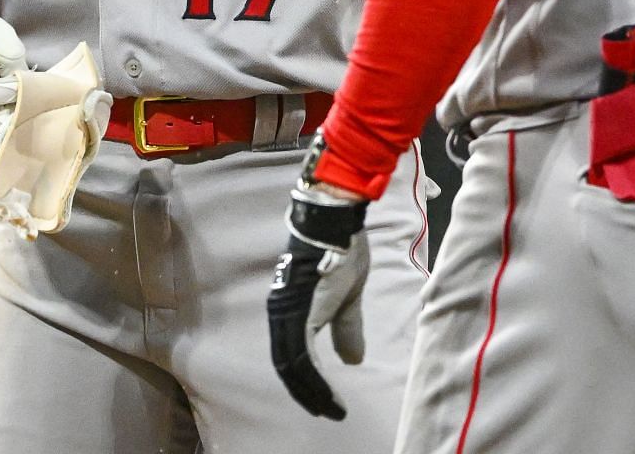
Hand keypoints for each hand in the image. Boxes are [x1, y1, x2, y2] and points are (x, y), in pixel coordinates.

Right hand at [0, 9, 27, 143]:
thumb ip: (10, 49)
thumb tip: (24, 77)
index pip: (0, 94)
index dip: (23, 89)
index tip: (34, 80)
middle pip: (1, 118)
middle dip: (24, 108)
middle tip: (36, 95)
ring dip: (15, 119)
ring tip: (25, 101)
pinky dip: (5, 124)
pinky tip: (11, 108)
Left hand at [267, 179, 372, 420]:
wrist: (336, 222)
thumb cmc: (341, 251)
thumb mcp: (348, 296)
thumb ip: (346, 326)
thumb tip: (352, 360)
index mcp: (292, 311)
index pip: (293, 357)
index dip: (307, 382)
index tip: (327, 401)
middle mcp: (282, 315)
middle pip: (288, 367)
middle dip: (307, 394)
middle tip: (328, 411)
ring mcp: (287, 314)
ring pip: (292, 367)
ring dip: (311, 392)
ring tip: (330, 408)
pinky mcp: (298, 313)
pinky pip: (302, 357)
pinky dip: (315, 380)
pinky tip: (328, 394)